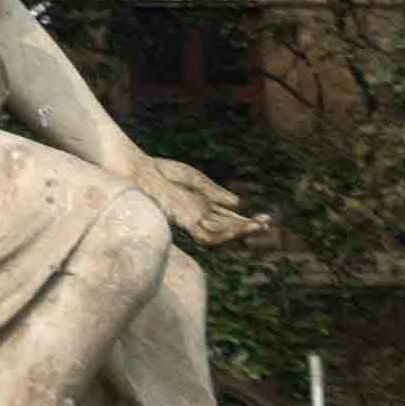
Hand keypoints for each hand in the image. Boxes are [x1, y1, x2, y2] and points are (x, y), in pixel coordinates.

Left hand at [145, 153, 266, 248]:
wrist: (139, 171)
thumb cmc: (161, 172)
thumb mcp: (194, 179)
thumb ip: (214, 192)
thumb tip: (238, 203)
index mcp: (202, 205)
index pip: (227, 217)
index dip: (246, 220)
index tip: (266, 219)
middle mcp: (197, 216)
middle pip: (226, 228)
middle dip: (246, 228)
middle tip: (266, 224)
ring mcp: (190, 220)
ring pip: (218, 235)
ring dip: (237, 232)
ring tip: (256, 226)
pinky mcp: (182, 222)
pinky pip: (204, 234)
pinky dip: (221, 233)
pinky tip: (234, 228)